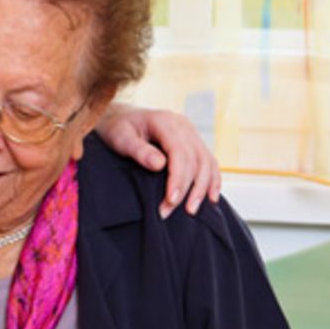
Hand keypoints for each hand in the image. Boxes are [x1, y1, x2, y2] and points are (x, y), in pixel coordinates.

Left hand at [97, 104, 220, 218]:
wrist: (119, 117)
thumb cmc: (117, 127)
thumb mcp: (121, 137)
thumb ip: (139, 151)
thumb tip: (160, 165)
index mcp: (165, 121)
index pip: (180, 152)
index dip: (178, 178)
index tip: (170, 200)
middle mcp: (183, 126)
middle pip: (195, 159)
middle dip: (187, 189)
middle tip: (169, 211)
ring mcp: (190, 133)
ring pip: (206, 162)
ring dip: (202, 188)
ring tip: (191, 210)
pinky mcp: (193, 143)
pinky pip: (209, 162)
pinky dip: (212, 180)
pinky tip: (211, 197)